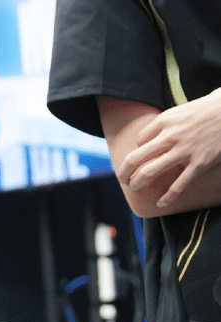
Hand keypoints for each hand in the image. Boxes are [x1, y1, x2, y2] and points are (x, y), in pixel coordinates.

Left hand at [118, 87, 220, 207]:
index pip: (139, 141)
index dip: (139, 149)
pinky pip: (178, 185)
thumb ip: (164, 125)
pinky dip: (167, 197)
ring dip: (137, 183)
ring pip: (149, 172)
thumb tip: (147, 139)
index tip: (143, 154)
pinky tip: (160, 203)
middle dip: (124, 172)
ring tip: (134, 188)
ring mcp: (184, 151)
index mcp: (164, 121)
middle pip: (134, 158)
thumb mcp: (181, 111)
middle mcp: (170, 136)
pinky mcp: (199, 164)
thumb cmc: (207, 110)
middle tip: (121, 179)